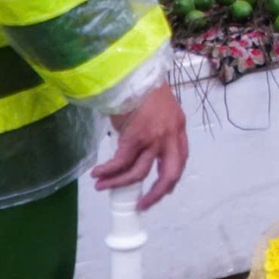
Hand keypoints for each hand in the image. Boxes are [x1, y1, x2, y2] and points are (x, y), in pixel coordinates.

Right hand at [94, 82, 188, 209]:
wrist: (134, 73)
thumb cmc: (142, 88)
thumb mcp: (159, 111)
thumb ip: (156, 130)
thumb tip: (138, 149)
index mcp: (178, 129)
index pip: (180, 160)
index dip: (170, 178)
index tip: (161, 188)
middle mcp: (170, 136)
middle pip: (170, 174)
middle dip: (156, 194)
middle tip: (142, 205)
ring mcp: (154, 138)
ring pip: (139, 172)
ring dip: (120, 183)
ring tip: (103, 187)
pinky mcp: (135, 137)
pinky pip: (121, 162)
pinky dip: (108, 171)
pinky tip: (98, 174)